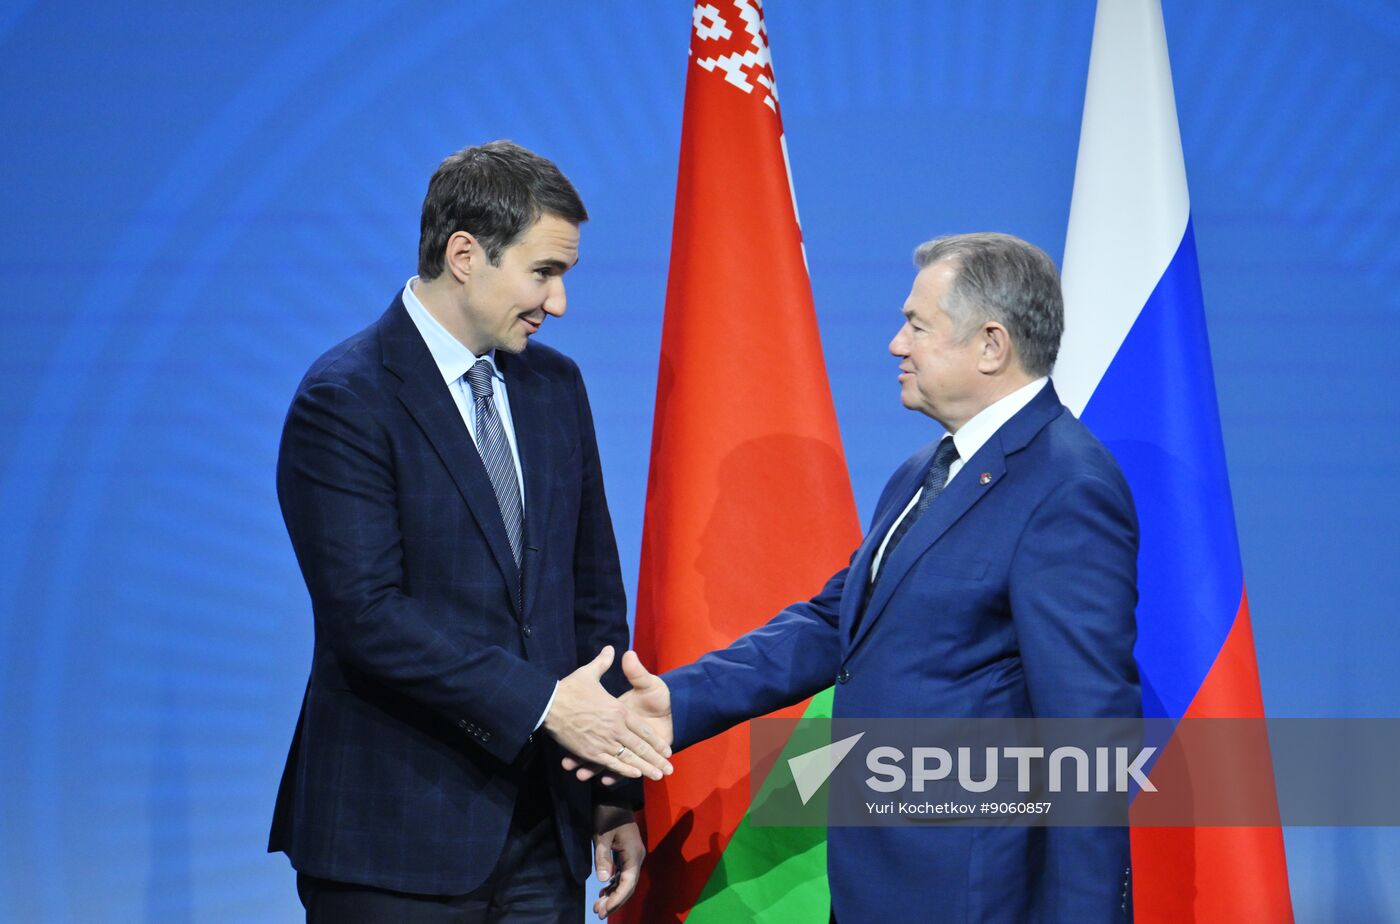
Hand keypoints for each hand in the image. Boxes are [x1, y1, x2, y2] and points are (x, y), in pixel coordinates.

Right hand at [543, 646, 672, 780]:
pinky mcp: (589, 751)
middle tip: (668, 770)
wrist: (548, 703)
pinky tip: (633, 775)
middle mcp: (615, 727)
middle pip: (640, 746)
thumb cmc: (570, 688)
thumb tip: (612, 649)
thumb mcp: (589, 673)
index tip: (667, 750)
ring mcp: (603, 741)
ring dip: (644, 768)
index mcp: (618, 710)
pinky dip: (623, 771)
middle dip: (655, 759)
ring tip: (656, 776)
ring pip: (629, 758)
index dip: (656, 741)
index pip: (642, 729)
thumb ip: (604, 663)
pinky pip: (610, 763)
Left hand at [591, 804, 643, 918]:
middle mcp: (637, 857)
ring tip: (598, 906)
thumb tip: (604, 880)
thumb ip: (603, 858)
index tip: (604, 910)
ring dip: (613, 894)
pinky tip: (603, 892)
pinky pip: (623, 873)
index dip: (617, 899)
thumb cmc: (607, 813)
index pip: (628, 883)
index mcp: (634, 853)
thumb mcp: (602, 836)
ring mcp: (633, 855)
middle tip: (598, 913)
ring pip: (625, 880)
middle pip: (628, 885)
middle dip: (615, 901)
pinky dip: (613, 884)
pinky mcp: (627, 852)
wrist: (612, 796)